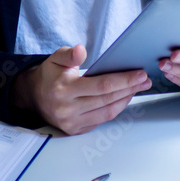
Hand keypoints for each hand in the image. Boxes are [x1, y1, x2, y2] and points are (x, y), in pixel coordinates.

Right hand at [12, 44, 151, 134]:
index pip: (101, 85)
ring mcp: (71, 122)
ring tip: (138, 88)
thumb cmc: (49, 75)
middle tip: (145, 80)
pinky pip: (101, 120)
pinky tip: (123, 98)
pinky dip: (115, 109)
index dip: (124, 80)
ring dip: (126, 100)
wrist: (34, 97)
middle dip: (130, 89)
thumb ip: (69, 54)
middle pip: (108, 99)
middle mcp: (68, 109)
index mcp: (64, 89)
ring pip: (107, 112)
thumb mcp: (55, 58)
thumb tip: (81, 50)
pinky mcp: (75, 130)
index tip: (140, 73)